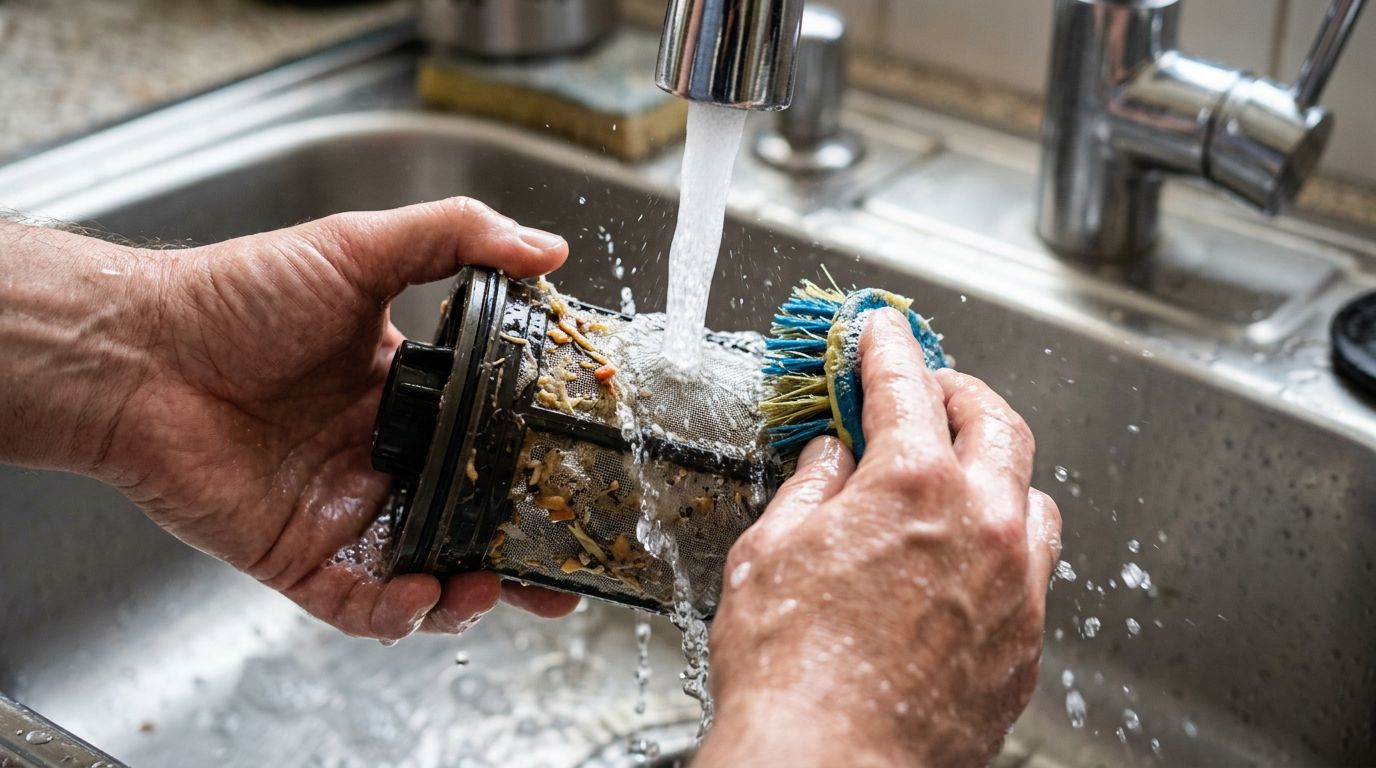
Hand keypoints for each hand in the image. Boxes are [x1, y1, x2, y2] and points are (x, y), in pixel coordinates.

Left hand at [1, 199, 580, 639]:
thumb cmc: (237, 296)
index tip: (576, 472)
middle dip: (516, 552)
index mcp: (403, 395)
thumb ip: (459, 239)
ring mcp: (342, 512)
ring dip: (469, 594)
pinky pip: (359, 603)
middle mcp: (379, 459)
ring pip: (425, 572)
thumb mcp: (360, 248)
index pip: (486, 441)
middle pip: (467, 518)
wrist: (138, 353)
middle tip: (563, 567)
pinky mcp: (299, 556)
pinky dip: (396, 614)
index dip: (531, 464)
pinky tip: (422, 593)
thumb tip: (550, 250)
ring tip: (491, 587)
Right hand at [699, 308, 1061, 766]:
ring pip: (1034, 496)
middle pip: (995, 422)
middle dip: (958, 391)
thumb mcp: (770, 553)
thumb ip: (811, 488)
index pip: (905, 384)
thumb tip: (831, 457)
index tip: (880, 331)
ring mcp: (1017, 587)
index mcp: (913, 484)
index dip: (886, 346)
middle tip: (926, 390)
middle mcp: (983, 523)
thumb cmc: (789, 672)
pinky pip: (1034, 571)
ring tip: (957, 475)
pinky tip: (964, 560)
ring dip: (996, 469)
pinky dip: (1004, 544)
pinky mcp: (1026, 645)